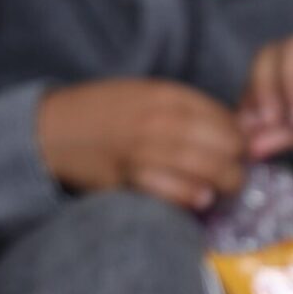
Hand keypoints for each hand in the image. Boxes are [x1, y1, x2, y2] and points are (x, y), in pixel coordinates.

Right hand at [36, 79, 246, 210]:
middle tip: (235, 176)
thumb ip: (184, 108)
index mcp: (166, 95)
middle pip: (223, 148)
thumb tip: (231, 130)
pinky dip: (191, 198)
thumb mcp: (145, 94)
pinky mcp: (128, 178)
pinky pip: (173, 192)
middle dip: (237, 166)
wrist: (52, 129)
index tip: (239, 151)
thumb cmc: (102, 111)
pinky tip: (198, 200)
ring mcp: (143, 151)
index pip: (225, 120)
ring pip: (205, 172)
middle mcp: (159, 121)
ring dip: (222, 186)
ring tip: (221, 191)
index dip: (240, 139)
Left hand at [239, 32, 292, 162]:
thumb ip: (282, 136)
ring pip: (292, 48)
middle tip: (272, 121)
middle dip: (263, 88)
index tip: (253, 129)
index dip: (249, 98)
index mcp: (292, 77)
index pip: (256, 74)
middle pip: (267, 55)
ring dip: (290, 85)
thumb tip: (247, 149)